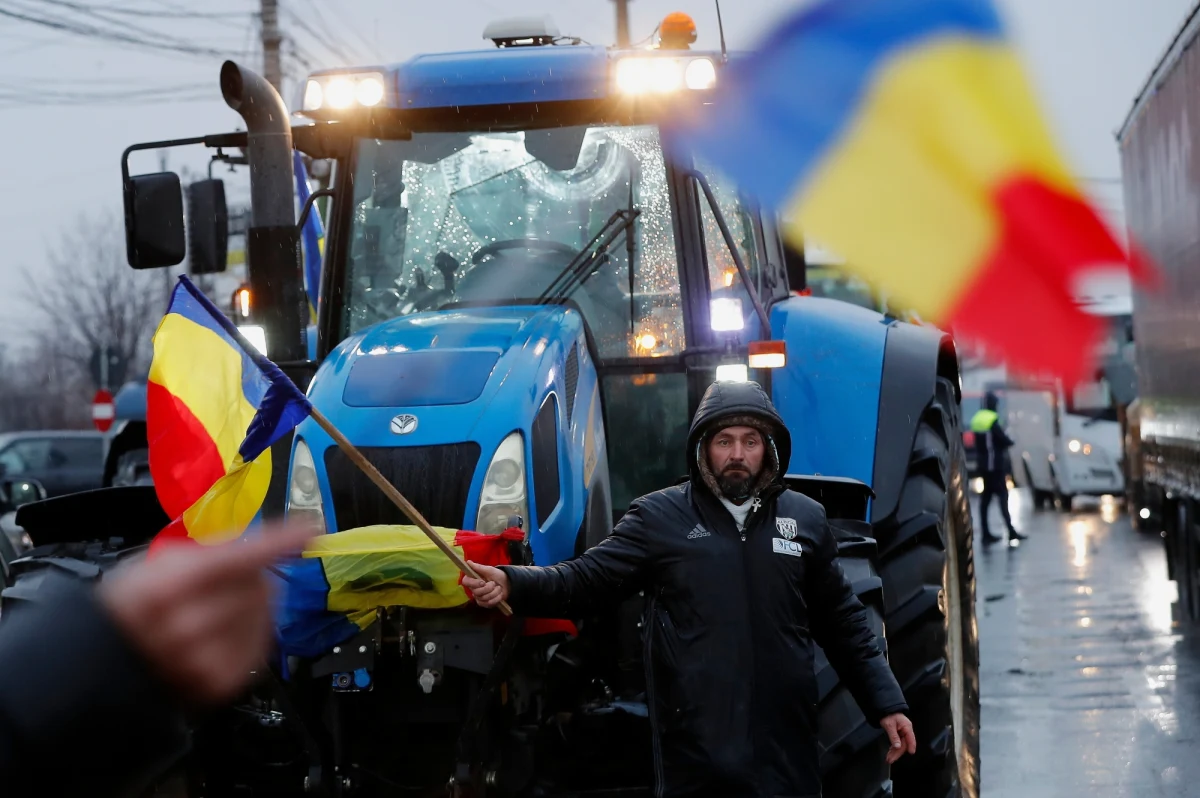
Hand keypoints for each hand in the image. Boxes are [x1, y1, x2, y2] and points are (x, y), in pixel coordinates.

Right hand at [98, 523, 314, 704]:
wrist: (111, 666)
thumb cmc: (137, 605)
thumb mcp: (161, 564)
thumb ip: (211, 552)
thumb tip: (260, 541)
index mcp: (168, 588)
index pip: (237, 559)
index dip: (277, 542)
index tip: (307, 528)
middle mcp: (188, 627)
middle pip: (258, 587)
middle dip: (254, 578)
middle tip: (227, 582)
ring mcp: (205, 660)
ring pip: (265, 615)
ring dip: (254, 606)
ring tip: (221, 609)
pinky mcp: (220, 683)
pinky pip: (261, 645)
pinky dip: (253, 633)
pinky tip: (229, 632)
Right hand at [462, 561, 509, 607]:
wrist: (506, 583)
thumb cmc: (496, 575)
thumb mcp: (489, 570)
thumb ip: (478, 567)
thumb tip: (468, 562)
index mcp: (473, 579)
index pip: (466, 582)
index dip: (474, 583)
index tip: (483, 582)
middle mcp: (473, 589)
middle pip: (476, 592)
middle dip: (489, 588)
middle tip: (494, 583)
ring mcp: (479, 598)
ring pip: (484, 598)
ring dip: (495, 592)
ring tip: (498, 588)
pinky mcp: (485, 604)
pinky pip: (489, 603)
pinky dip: (497, 598)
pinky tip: (499, 594)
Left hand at [880, 713, 916, 763]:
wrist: (885, 710)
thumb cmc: (888, 715)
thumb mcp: (889, 725)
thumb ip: (893, 736)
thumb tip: (897, 746)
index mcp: (907, 727)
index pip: (910, 738)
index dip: (911, 746)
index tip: (911, 752)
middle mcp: (906, 731)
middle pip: (904, 744)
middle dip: (897, 753)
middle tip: (891, 759)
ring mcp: (903, 733)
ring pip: (901, 745)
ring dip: (895, 752)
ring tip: (889, 759)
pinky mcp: (899, 735)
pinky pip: (898, 743)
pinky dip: (894, 748)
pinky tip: (890, 753)